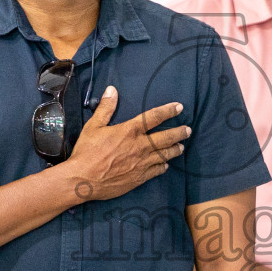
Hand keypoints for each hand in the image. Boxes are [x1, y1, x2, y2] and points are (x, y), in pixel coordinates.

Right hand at [63, 87, 189, 201]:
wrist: (83, 180)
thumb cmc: (87, 152)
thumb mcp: (93, 126)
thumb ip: (105, 108)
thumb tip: (112, 90)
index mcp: (130, 131)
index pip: (154, 117)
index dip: (168, 111)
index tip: (179, 107)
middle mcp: (140, 146)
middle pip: (166, 138)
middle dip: (179, 133)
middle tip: (188, 130)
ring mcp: (141, 163)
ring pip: (165, 155)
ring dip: (175, 150)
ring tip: (181, 147)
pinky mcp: (139, 178)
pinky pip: (157, 171)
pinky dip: (163, 166)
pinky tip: (166, 165)